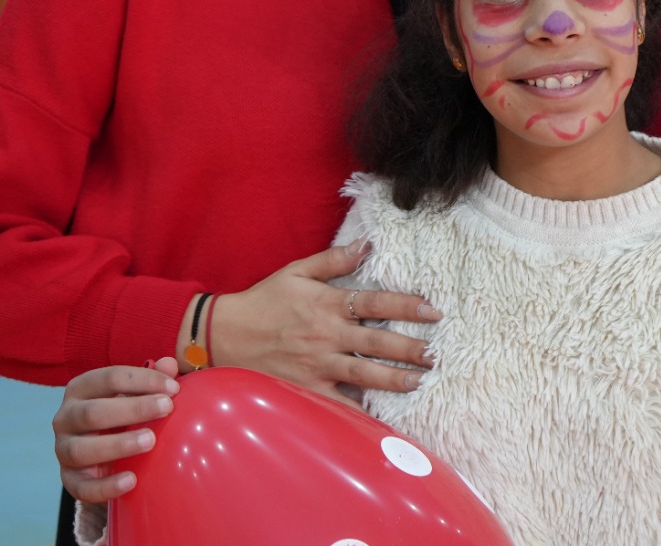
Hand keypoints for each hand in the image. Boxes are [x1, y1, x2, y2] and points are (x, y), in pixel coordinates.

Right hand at [53, 357, 179, 503]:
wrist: (97, 452)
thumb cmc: (119, 415)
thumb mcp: (133, 394)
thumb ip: (151, 379)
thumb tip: (169, 364)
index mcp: (81, 389)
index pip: (110, 378)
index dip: (143, 380)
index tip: (173, 388)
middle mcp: (66, 417)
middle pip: (92, 412)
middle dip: (132, 409)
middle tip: (166, 408)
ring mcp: (63, 449)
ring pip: (81, 450)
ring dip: (117, 445)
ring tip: (151, 441)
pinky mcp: (69, 479)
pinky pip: (82, 487)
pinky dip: (106, 486)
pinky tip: (131, 480)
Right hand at [212, 243, 441, 404]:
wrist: (223, 336)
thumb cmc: (263, 302)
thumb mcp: (295, 272)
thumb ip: (333, 260)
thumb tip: (366, 244)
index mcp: (326, 304)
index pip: (375, 302)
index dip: (406, 305)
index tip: (432, 310)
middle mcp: (327, 336)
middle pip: (377, 341)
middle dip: (411, 347)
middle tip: (437, 352)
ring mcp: (318, 365)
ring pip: (365, 374)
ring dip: (395, 379)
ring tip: (420, 381)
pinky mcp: (308, 390)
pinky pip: (340, 403)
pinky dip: (361, 411)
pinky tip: (383, 417)